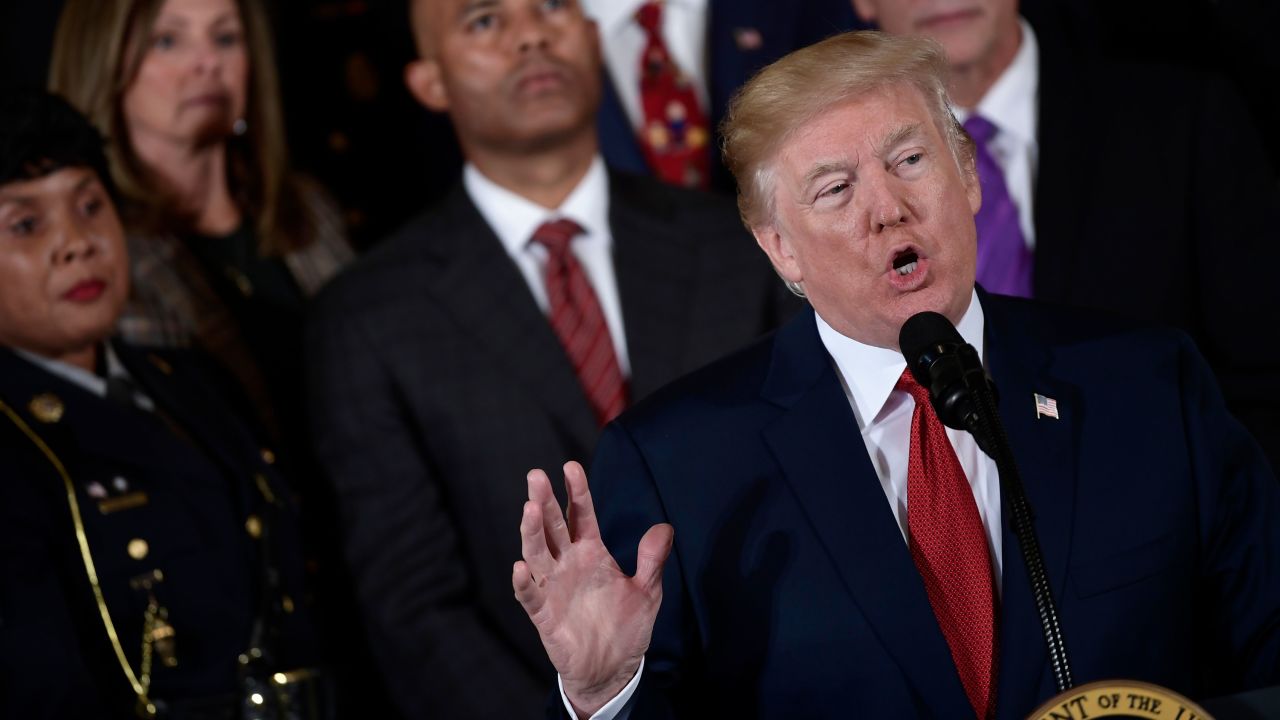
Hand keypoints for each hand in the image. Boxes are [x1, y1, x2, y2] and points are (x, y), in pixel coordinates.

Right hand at [513, 461, 672, 717]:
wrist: (613, 669)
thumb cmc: (626, 627)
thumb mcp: (647, 591)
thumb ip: (652, 560)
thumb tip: (664, 527)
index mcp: (591, 553)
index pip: (580, 515)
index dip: (576, 492)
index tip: (570, 467)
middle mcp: (568, 564)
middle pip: (553, 527)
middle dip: (544, 501)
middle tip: (536, 475)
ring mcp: (554, 587)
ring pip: (537, 553)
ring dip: (532, 532)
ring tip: (529, 509)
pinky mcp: (544, 615)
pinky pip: (530, 596)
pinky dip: (523, 583)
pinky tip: (519, 568)